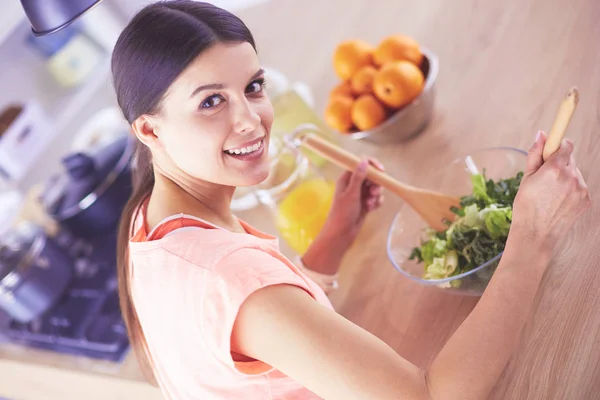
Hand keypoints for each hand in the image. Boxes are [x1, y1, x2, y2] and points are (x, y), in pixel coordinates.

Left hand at [301, 158, 383, 275]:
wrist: (342, 233)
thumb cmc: (343, 213)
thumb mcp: (351, 194)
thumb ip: (358, 177)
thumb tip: (364, 161)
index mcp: (346, 179)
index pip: (360, 164)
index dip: (371, 165)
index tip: (381, 170)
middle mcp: (353, 184)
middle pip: (370, 176)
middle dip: (375, 183)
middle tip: (374, 192)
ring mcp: (359, 194)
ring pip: (374, 187)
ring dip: (376, 194)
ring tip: (370, 203)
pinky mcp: (365, 203)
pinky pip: (375, 198)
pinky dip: (376, 202)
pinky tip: (371, 208)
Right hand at [511, 131, 591, 251]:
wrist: (536, 234)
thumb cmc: (526, 206)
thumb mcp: (526, 178)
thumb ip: (535, 154)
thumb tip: (541, 134)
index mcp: (555, 168)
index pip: (566, 145)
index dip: (558, 146)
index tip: (553, 148)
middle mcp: (572, 176)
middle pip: (570, 159)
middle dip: (559, 164)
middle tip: (545, 178)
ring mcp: (581, 189)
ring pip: (575, 174)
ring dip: (565, 178)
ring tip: (550, 195)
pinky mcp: (586, 200)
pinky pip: (579, 188)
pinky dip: (571, 191)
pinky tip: (558, 202)